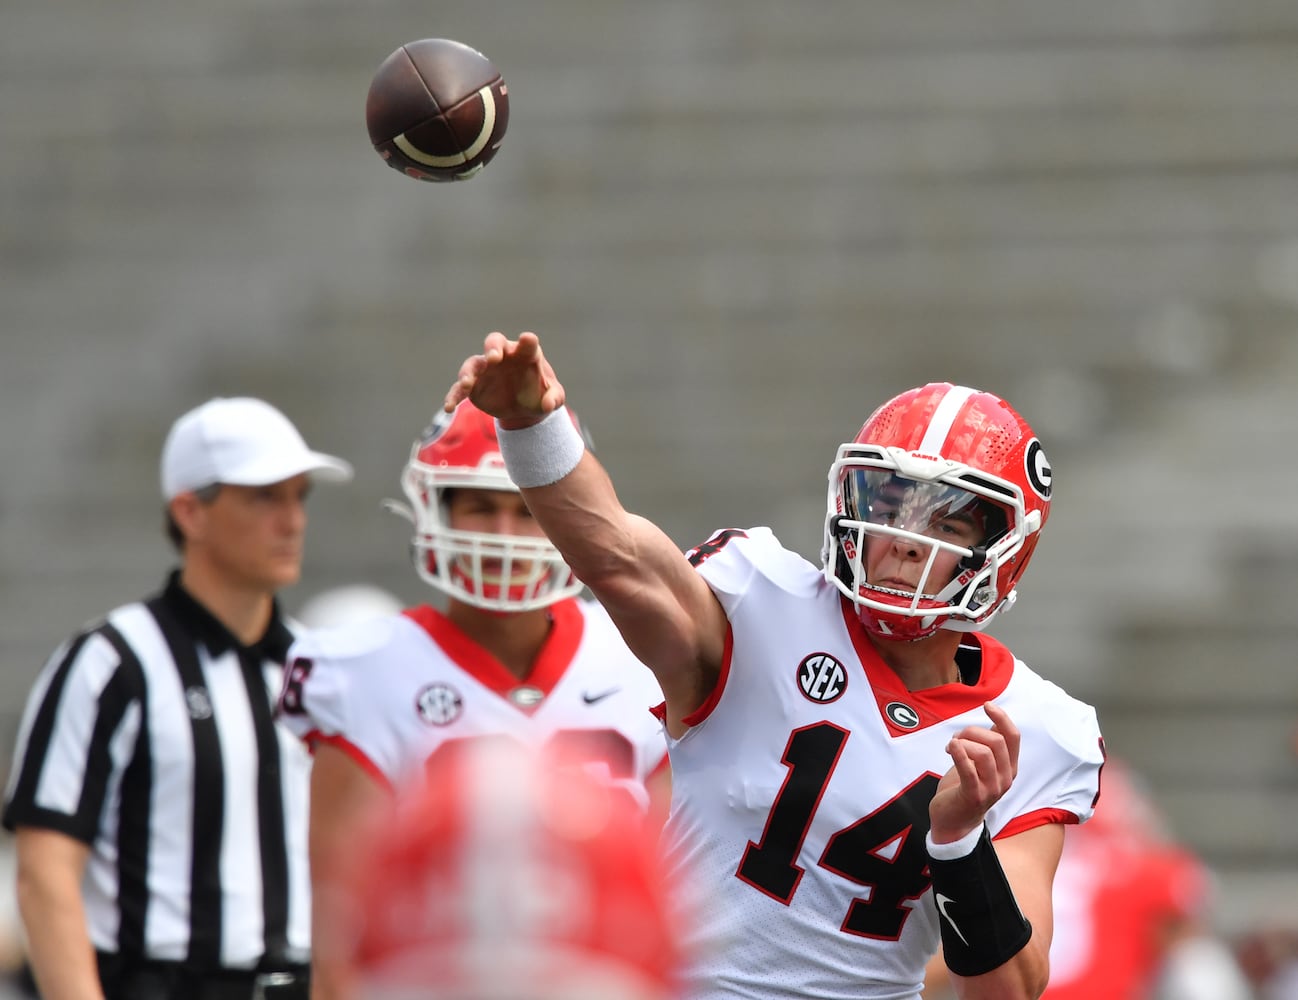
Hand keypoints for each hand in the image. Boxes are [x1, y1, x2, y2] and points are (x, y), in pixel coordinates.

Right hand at [444, 331, 565, 427]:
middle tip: (493, 357)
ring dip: (468, 372)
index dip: (527, 342)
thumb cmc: (540, 394)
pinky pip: (459, 389)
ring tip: (467, 384)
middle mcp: (503, 356)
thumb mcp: (554, 398)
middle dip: (493, 348)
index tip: (528, 340)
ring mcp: (486, 370)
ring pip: (473, 364)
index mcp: (526, 354)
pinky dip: (453, 396)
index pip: (527, 344)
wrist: (523, 408)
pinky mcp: (474, 387)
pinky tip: (449, 408)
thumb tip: (547, 405)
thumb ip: (554, 399)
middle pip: (494, 342)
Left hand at [928, 702, 1019, 843]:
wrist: (953, 821)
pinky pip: (969, 770)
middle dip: (972, 731)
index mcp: (1008, 767)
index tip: (987, 705)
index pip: (1013, 737)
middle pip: (996, 741)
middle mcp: (1005, 778)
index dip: (1002, 717)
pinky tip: (950, 747)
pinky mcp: (974, 796)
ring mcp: (991, 789)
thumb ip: (990, 745)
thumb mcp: (981, 764)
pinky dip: (959, 754)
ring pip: (984, 753)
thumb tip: (997, 720)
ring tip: (951, 747)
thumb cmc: (965, 788)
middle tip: (956, 738)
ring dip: (963, 742)